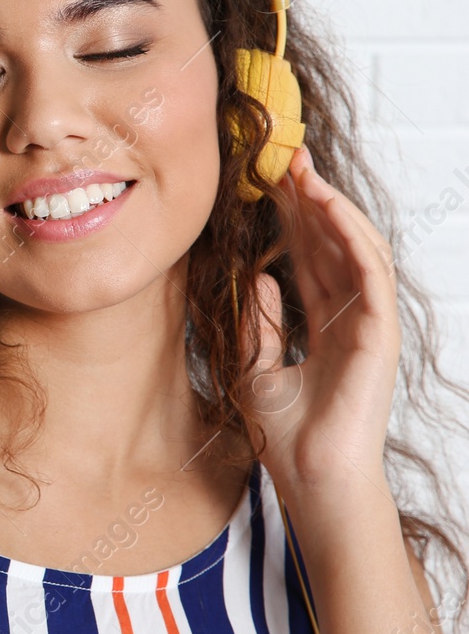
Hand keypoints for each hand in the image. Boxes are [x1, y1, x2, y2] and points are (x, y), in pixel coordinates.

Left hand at [240, 146, 401, 497]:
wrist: (308, 476)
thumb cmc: (286, 434)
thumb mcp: (254, 366)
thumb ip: (258, 322)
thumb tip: (257, 276)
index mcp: (324, 324)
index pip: (309, 257)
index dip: (291, 218)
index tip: (267, 181)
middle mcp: (349, 318)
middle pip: (331, 245)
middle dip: (310, 200)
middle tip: (285, 157)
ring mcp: (367, 324)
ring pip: (356, 249)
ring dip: (332, 208)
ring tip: (304, 171)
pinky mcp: (379, 334)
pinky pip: (370, 274)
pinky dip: (352, 238)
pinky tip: (328, 208)